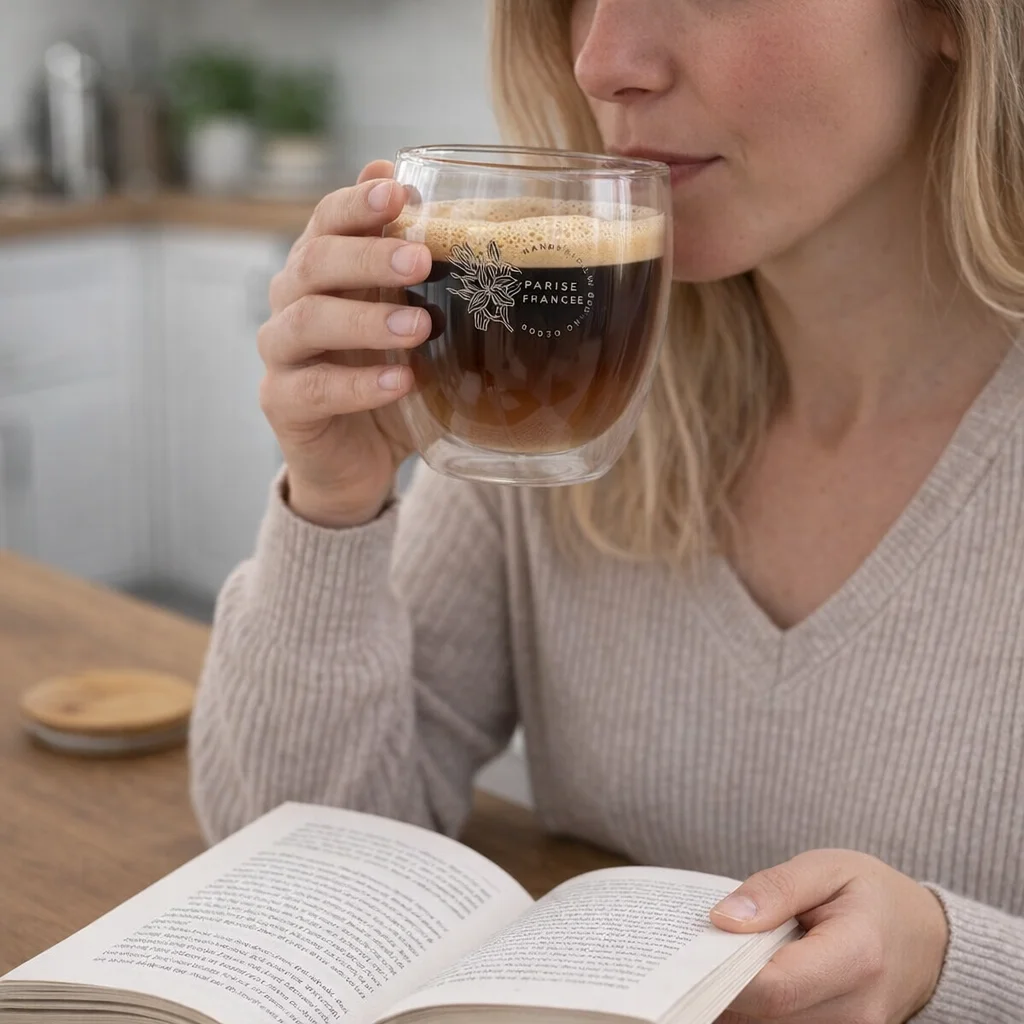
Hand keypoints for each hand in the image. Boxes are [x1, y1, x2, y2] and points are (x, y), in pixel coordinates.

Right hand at [258, 159, 431, 527]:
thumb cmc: (387, 375)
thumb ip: (412, 268)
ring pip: (306, 321)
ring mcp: (282, 355)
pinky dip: (359, 384)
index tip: (398, 192)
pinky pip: (314, 389)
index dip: (356, 204)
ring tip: (419, 328)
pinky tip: (400, 382)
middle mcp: (293, 302)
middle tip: (420, 260)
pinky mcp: (284, 404)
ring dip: (365, 320)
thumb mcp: (409, 319)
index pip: (327, 221)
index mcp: (322, 271)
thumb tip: (422, 190)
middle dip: (368, 257)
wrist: (360, 460)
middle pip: (314, 263)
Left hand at [710, 849, 948, 1022]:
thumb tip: (722, 919)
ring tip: (719, 962)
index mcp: (857, 957)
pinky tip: (742, 982)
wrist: (927, 940)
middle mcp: (858, 1012)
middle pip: (767, 1018)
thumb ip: (775, 890)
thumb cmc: (873, 896)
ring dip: (736, 1004)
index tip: (692, 951)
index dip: (726, 976)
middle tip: (693, 954)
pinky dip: (755, 1013)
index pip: (777, 987)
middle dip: (721, 989)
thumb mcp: (826, 868)